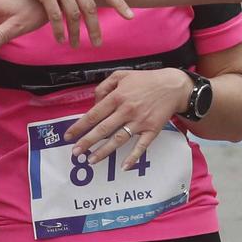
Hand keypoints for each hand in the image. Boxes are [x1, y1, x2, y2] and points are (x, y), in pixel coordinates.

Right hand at [0, 0, 132, 47]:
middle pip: (90, 6)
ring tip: (76, 45)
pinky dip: (59, 30)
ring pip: (73, 14)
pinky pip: (55, 16)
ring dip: (76, 32)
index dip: (119, 2)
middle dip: (95, 27)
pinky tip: (60, 39)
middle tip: (98, 43)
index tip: (129, 16)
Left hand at [62, 68, 190, 165]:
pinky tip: (124, 166)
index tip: (68, 136)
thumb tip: (94, 103)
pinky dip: (133, 157)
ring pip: (118, 139)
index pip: (94, 114)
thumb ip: (104, 87)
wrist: (173, 86)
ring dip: (104, 151)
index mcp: (117, 97)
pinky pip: (141, 145)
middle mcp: (127, 110)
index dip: (79, 126)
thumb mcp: (121, 75)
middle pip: (103, 129)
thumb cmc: (145, 80)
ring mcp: (140, 121)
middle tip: (75, 152)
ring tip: (91, 160)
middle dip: (87, 142)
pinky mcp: (152, 129)